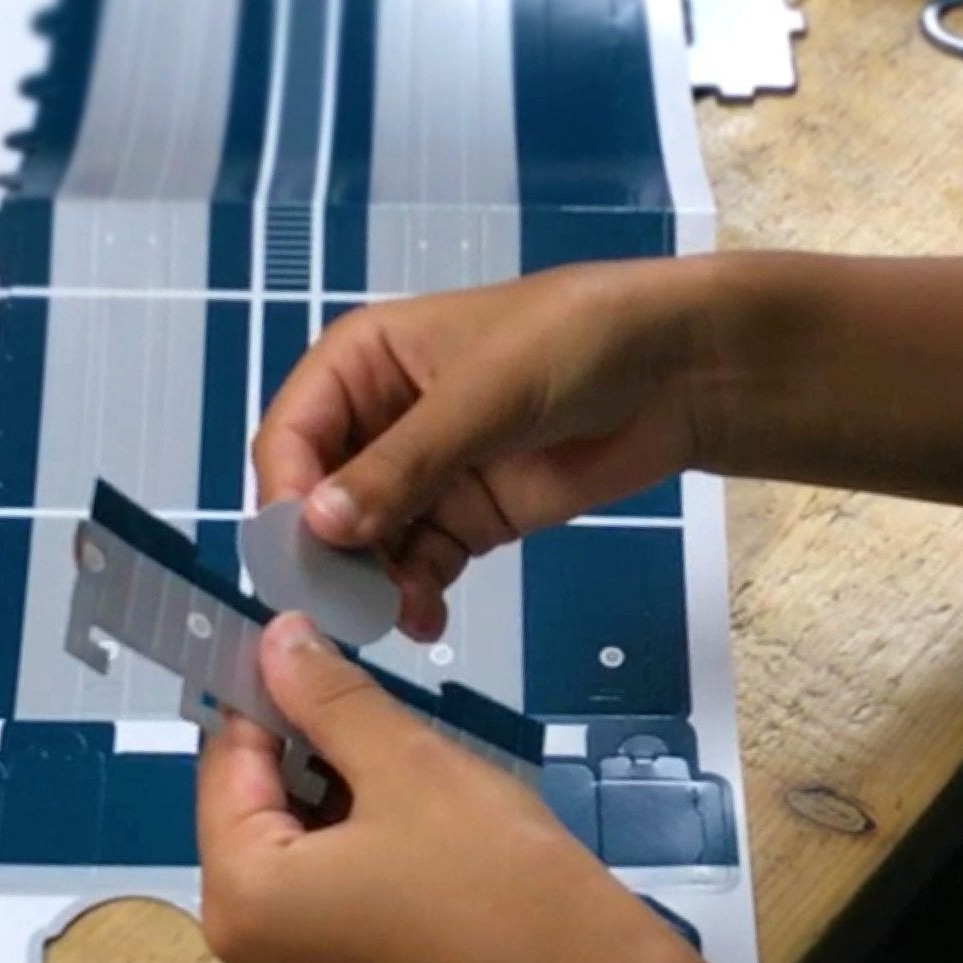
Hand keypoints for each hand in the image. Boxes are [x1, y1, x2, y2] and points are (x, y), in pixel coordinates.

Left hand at [197, 615, 699, 962]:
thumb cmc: (499, 876)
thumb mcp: (411, 763)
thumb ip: (328, 697)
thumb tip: (276, 640)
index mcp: (241, 905)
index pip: (226, 772)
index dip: (270, 706)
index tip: (317, 666)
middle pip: (257, 838)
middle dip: (312, 777)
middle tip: (394, 743)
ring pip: (295, 893)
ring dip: (338, 837)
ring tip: (422, 808)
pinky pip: (329, 948)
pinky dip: (360, 902)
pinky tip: (429, 880)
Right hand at [253, 260, 712, 637]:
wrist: (676, 371)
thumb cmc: (573, 345)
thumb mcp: (485, 394)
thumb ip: (404, 463)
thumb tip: (318, 527)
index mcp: (361, 361)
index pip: (290, 434)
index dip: (285, 493)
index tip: (304, 552)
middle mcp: (378, 418)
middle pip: (318, 498)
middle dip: (326, 552)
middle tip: (346, 606)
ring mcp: (424, 473)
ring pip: (366, 542)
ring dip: (371, 583)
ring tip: (399, 614)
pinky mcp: (468, 516)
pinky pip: (417, 563)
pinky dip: (413, 593)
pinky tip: (426, 617)